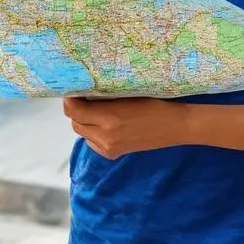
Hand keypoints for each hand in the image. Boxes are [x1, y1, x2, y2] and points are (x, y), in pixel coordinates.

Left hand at [63, 96, 186, 158]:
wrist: (174, 126)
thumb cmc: (153, 103)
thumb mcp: (126, 94)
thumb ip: (103, 96)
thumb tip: (82, 91)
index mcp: (109, 118)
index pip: (74, 110)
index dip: (69, 99)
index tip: (72, 89)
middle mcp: (106, 136)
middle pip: (75, 122)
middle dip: (74, 110)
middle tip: (80, 97)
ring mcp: (108, 147)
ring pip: (82, 132)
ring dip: (82, 120)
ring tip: (91, 109)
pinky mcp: (112, 154)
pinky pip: (91, 142)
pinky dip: (91, 132)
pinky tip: (102, 123)